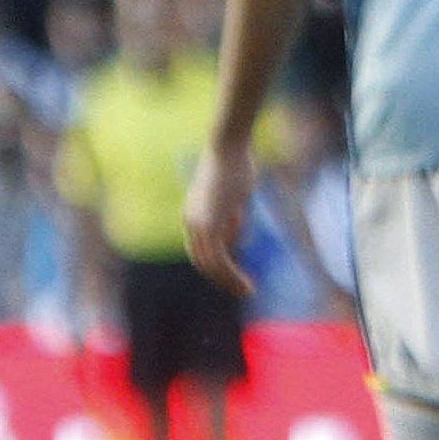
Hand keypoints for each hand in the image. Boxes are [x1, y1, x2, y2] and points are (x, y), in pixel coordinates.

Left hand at [184, 143, 258, 295]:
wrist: (228, 149)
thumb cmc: (235, 166)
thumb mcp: (234, 199)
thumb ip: (232, 221)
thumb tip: (235, 243)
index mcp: (195, 216)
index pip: (202, 250)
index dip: (218, 267)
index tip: (236, 277)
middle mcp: (192, 222)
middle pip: (203, 261)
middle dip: (223, 279)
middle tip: (243, 290)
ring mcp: (199, 224)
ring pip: (209, 264)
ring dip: (228, 281)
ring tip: (246, 290)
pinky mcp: (209, 224)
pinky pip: (217, 258)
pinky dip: (230, 274)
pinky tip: (244, 281)